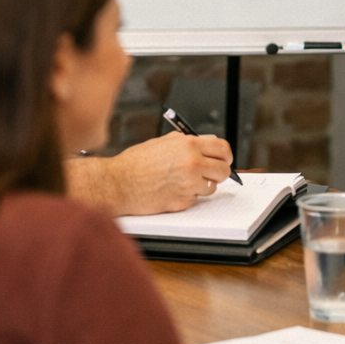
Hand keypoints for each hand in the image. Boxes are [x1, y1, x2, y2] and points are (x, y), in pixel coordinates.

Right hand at [65, 132, 232, 216]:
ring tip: (182, 181)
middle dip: (218, 172)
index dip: (225, 155)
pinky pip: (195, 199)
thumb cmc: (136, 162)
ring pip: (211, 187)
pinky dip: (187, 196)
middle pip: (223, 170)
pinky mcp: (182, 201)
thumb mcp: (164, 142)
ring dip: (201, 186)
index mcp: (189, 145)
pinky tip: (172, 190)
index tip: (223, 159)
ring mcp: (188, 184)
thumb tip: (207, 145)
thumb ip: (188, 143)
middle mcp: (192, 163)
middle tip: (209, 173)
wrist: (119, 182)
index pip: (223, 149)